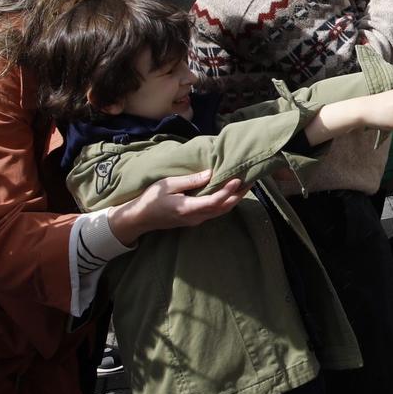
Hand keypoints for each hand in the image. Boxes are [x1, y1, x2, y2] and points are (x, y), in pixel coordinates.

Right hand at [107, 169, 247, 244]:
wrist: (140, 218)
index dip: (227, 191)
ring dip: (235, 199)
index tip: (238, 179)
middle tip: (252, 180)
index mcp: (187, 208)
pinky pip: (215, 211)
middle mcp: (195, 217)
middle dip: (238, 195)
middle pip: (223, 208)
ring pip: (221, 211)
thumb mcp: (168, 185)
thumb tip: (210, 173)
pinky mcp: (195, 219)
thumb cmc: (151, 199)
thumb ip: (190, 181)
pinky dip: (226, 202)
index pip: (214, 201)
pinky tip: (231, 192)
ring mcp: (196, 220)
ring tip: (246, 184)